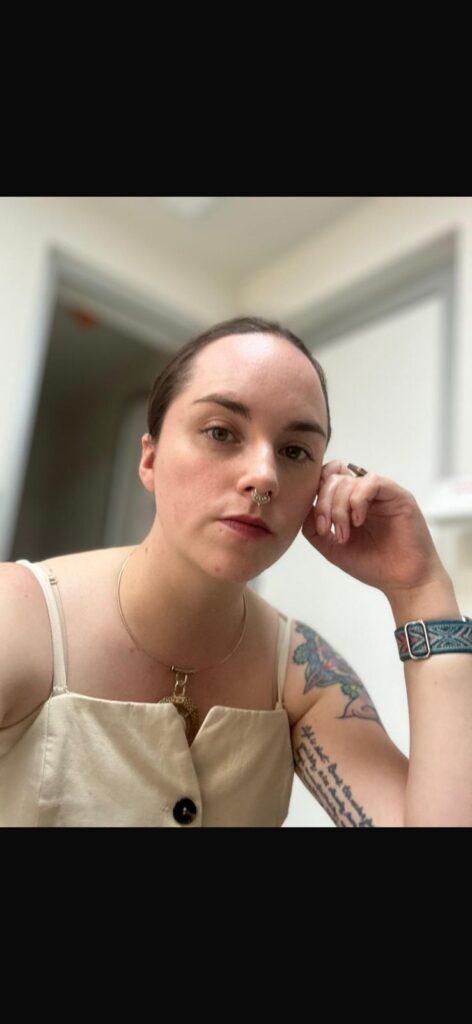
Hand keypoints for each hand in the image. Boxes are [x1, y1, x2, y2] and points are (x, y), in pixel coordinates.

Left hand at [302, 460, 447, 598]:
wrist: (403, 582)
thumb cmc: (374, 565)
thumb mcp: (333, 548)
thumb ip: (314, 529)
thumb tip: (303, 508)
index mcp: (351, 503)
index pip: (328, 479)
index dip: (316, 491)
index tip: (317, 520)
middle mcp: (366, 495)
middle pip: (334, 479)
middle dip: (324, 504)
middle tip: (326, 530)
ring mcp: (382, 494)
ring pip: (350, 481)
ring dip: (340, 508)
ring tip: (344, 534)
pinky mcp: (398, 495)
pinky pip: (372, 482)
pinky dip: (358, 501)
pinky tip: (358, 522)